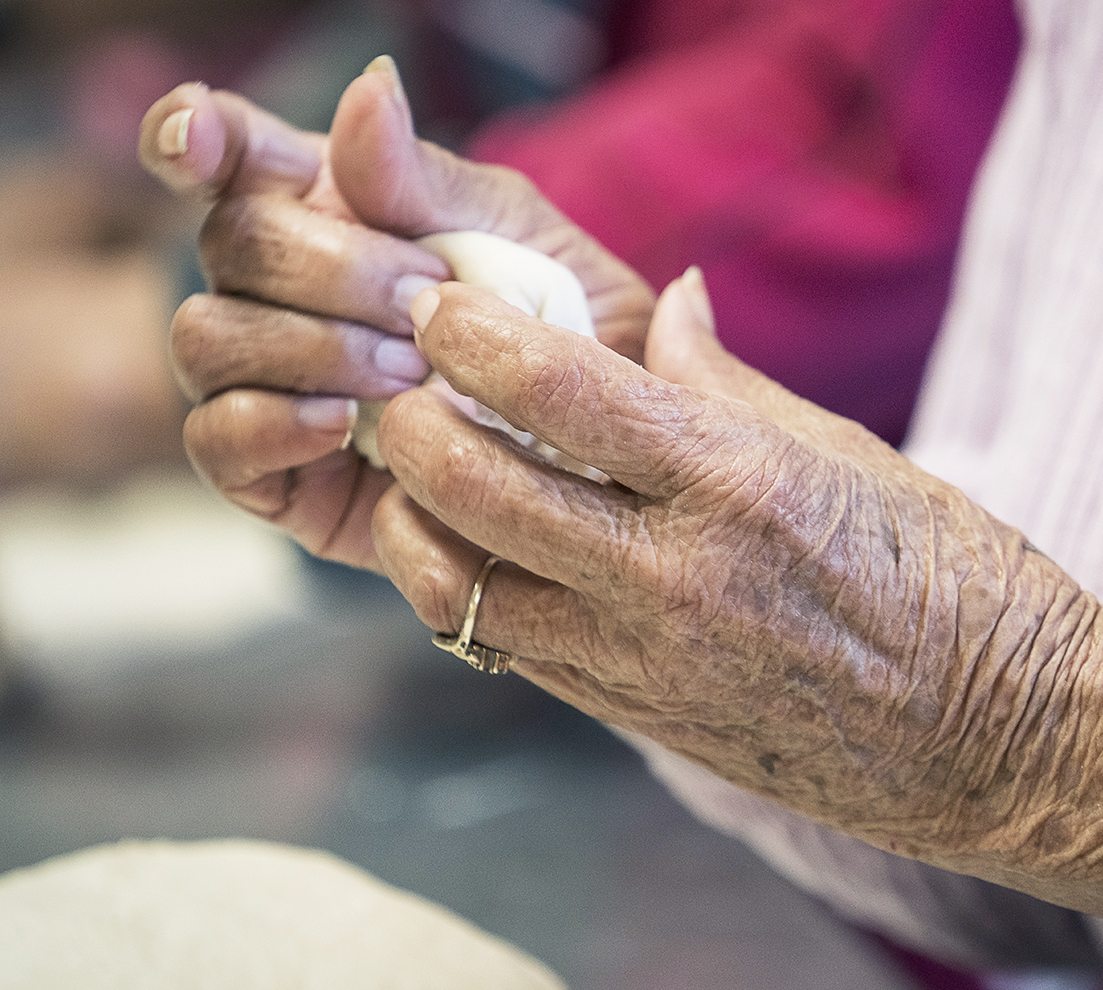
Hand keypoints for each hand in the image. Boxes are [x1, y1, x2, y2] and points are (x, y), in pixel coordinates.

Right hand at [140, 61, 654, 567]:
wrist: (600, 451)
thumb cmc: (556, 330)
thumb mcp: (516, 239)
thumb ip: (426, 177)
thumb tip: (367, 92)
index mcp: (325, 209)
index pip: (229, 154)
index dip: (191, 133)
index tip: (198, 137)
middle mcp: (273, 290)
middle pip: (230, 241)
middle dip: (330, 267)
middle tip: (427, 303)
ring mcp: (262, 381)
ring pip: (205, 336)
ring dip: (311, 345)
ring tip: (409, 374)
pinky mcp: (271, 473)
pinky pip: (215, 441)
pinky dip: (272, 425)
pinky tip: (344, 424)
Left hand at [371, 267, 1102, 926]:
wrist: (1005, 746)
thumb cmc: (956, 585)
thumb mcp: (851, 455)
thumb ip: (731, 381)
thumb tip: (674, 298)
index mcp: (740, 485)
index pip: (559, 391)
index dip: (473, 335)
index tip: (440, 304)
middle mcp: (674, 576)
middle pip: (473, 486)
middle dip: (407, 418)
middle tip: (402, 379)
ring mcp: (644, 661)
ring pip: (459, 583)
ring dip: (417, 514)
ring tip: (427, 466)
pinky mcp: (634, 718)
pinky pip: (506, 647)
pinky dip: (465, 586)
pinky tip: (481, 544)